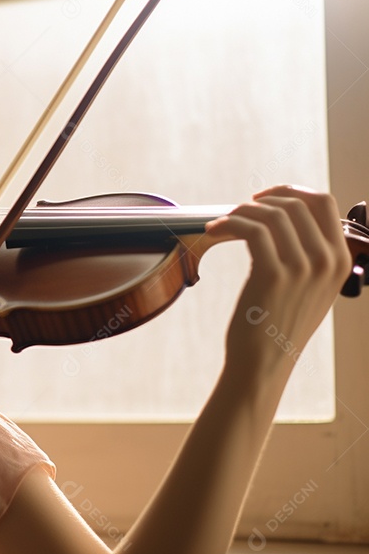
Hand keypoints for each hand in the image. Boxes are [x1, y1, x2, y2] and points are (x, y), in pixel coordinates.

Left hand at [205, 185, 349, 379]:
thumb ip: (311, 254)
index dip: (290, 192)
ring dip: (241, 211)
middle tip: (238, 210)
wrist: (264, 361)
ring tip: (222, 223)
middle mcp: (327, 261)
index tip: (265, 199)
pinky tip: (213, 231)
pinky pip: (250, 230)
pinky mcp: (272, 275)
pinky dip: (228, 223)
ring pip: (272, 214)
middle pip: (296, 203)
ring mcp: (302, 268)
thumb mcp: (312, 287)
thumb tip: (286, 215)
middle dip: (262, 199)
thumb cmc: (280, 323)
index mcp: (341, 260)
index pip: (325, 202)